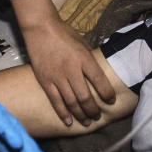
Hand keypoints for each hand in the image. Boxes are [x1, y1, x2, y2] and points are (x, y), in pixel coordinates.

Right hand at [11, 0, 116, 126]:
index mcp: (84, 58)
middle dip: (93, 110)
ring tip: (88, 122)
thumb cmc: (64, 34)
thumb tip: (99, 74)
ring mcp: (57, 76)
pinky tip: (69, 122)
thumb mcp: (83, 43)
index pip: (99, 80)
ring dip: (81, 115)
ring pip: (71, 102)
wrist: (40, 28)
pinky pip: (55, 101)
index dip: (107, 93)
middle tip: (98, 116)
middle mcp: (71, 69)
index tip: (111, 101)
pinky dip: (63, 113)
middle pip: (85, 96)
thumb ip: (90, 59)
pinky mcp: (45, 81)